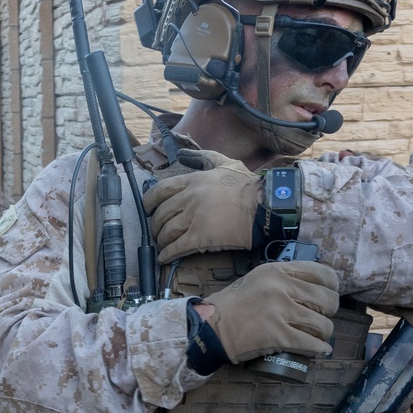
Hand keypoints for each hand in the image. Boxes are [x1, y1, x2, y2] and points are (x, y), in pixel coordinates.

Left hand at [144, 153, 258, 261]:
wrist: (265, 206)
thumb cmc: (247, 185)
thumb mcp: (225, 162)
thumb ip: (202, 157)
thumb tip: (183, 154)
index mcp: (193, 181)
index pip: (159, 191)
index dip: (149, 202)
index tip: (147, 209)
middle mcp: (190, 198)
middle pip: (161, 214)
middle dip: (155, 225)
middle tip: (157, 231)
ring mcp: (194, 219)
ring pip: (167, 232)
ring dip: (161, 240)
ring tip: (162, 245)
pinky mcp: (201, 238)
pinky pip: (177, 248)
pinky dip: (168, 254)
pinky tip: (165, 258)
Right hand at [202, 260, 339, 363]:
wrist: (211, 327)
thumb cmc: (235, 304)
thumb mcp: (258, 279)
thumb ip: (284, 278)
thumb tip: (316, 286)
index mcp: (278, 271)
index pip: (323, 274)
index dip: (332, 287)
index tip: (328, 296)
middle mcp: (281, 288)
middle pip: (328, 301)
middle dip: (329, 313)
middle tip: (320, 319)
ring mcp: (280, 313)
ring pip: (323, 325)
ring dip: (324, 334)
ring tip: (318, 336)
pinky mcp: (278, 336)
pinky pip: (311, 344)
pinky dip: (319, 349)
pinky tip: (321, 351)